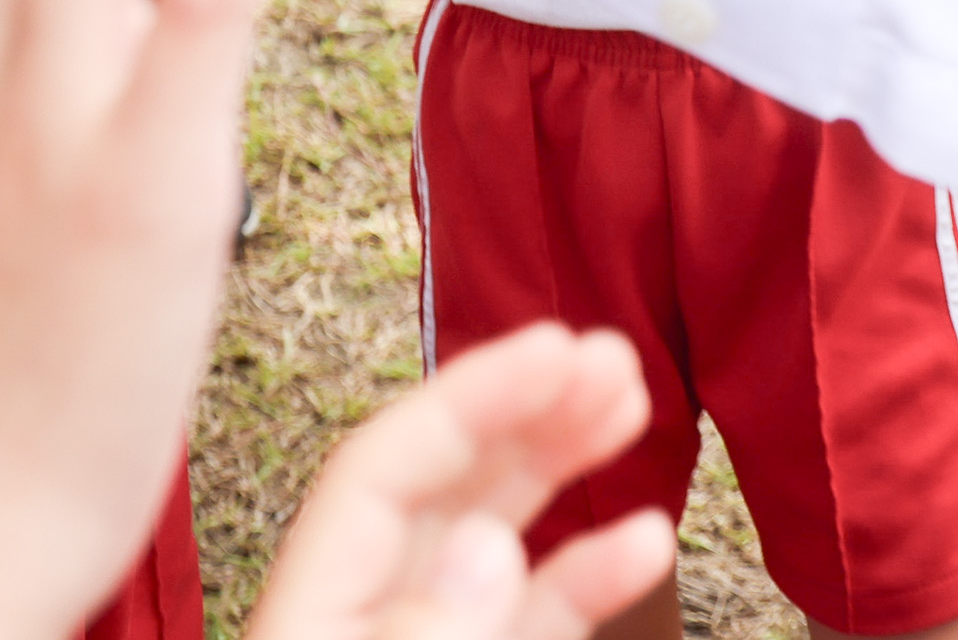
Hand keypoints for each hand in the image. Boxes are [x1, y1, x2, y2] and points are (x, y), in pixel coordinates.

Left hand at [245, 328, 675, 639]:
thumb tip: (490, 544)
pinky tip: (647, 536)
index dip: (471, 395)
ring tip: (630, 398)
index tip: (556, 346)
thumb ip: (422, 637)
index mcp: (310, 612)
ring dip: (561, 464)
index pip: (384, 465)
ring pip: (493, 533)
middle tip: (608, 351)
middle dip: (524, 408)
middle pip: (441, 481)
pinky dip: (589, 574)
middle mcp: (364, 610)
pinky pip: (534, 616)